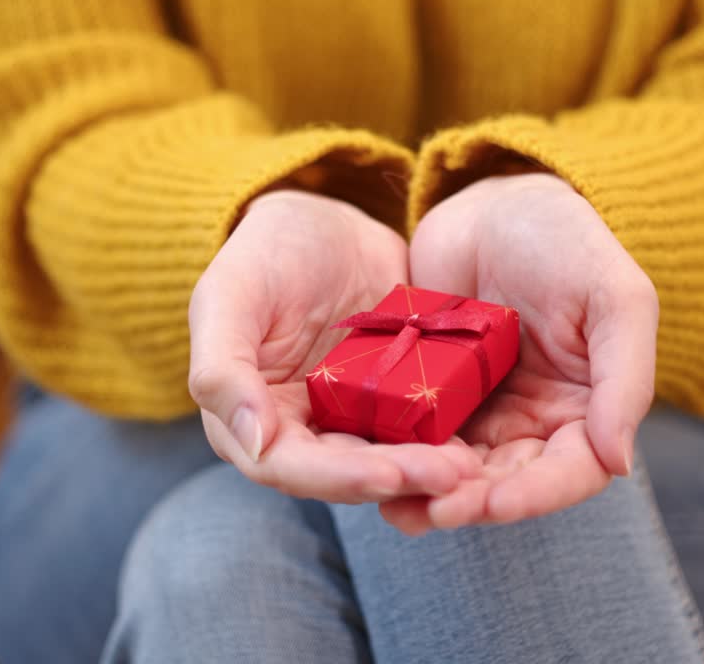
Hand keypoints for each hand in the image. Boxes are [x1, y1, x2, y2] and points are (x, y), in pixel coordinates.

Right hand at [188, 189, 481, 503]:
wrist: (324, 224)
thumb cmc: (263, 254)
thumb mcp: (229, 296)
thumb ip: (222, 369)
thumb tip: (251, 442)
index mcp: (249, 420)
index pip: (289, 467)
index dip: (339, 478)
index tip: (390, 476)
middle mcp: (302, 432)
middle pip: (348, 474)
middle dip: (400, 479)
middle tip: (455, 477)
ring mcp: (351, 419)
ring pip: (389, 460)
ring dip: (428, 470)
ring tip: (472, 470)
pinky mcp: (394, 401)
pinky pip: (420, 428)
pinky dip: (447, 439)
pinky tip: (482, 445)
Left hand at [382, 173, 657, 531]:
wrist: (492, 203)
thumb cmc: (564, 240)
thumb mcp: (613, 297)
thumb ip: (625, 377)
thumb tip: (618, 462)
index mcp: (587, 407)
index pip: (573, 471)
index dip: (535, 495)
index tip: (493, 502)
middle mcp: (534, 422)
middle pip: (509, 483)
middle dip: (474, 502)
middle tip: (433, 510)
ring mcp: (480, 411)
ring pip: (459, 473)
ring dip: (430, 496)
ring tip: (396, 508)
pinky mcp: (430, 397)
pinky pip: (415, 438)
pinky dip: (399, 459)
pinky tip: (374, 468)